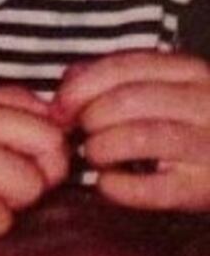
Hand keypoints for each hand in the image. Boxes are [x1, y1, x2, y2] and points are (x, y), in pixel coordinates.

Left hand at [55, 50, 209, 210]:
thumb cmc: (186, 124)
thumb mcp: (160, 89)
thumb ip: (113, 78)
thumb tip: (68, 87)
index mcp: (190, 72)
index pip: (123, 66)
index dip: (81, 87)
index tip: (59, 107)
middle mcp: (207, 103)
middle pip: (129, 100)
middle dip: (90, 117)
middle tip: (77, 134)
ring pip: (141, 137)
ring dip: (102, 148)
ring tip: (93, 155)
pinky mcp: (207, 189)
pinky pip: (156, 189)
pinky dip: (120, 186)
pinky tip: (108, 184)